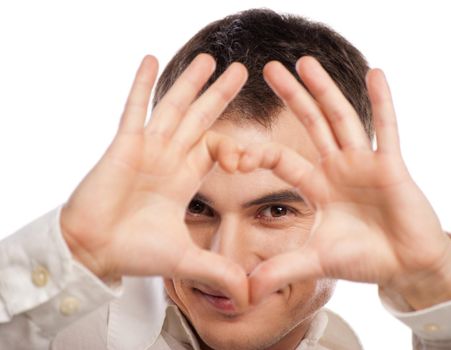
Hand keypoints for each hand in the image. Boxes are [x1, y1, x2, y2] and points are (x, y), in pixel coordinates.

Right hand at [60, 53, 249, 306]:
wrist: (93, 252)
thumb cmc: (133, 252)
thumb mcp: (184, 259)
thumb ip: (217, 269)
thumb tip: (250, 295)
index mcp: (184, 179)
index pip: (215, 149)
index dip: (235, 149)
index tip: (249, 162)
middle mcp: (169, 158)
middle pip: (200, 119)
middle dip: (220, 96)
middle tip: (241, 71)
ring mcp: (147, 149)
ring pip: (173, 108)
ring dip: (190, 82)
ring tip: (208, 58)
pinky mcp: (124, 145)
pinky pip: (134, 109)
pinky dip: (142, 85)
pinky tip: (150, 59)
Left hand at [242, 56, 450, 308]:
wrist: (406, 265)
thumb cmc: (364, 259)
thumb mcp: (317, 261)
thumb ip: (282, 269)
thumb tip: (244, 289)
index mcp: (318, 186)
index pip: (282, 160)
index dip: (258, 155)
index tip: (234, 154)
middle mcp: (338, 168)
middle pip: (310, 125)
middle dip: (291, 97)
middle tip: (268, 69)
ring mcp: (364, 163)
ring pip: (341, 119)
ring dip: (325, 90)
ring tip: (306, 62)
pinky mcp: (391, 166)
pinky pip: (387, 129)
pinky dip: (382, 102)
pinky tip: (375, 74)